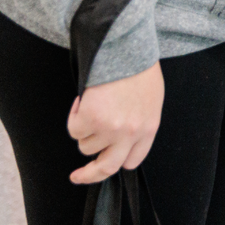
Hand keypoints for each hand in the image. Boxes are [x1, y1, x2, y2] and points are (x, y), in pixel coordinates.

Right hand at [66, 61, 163, 184]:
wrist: (126, 48)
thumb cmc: (138, 68)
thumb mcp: (150, 100)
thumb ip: (139, 123)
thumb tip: (121, 138)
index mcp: (148, 128)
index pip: (132, 160)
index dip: (117, 162)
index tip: (104, 165)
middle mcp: (130, 133)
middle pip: (107, 167)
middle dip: (89, 175)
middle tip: (77, 176)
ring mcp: (110, 128)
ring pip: (86, 145)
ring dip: (84, 130)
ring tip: (92, 105)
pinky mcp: (90, 119)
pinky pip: (74, 130)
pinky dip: (74, 116)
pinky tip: (83, 99)